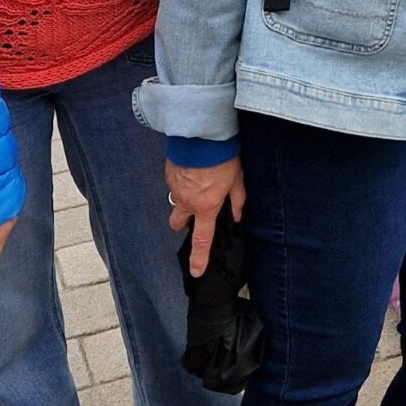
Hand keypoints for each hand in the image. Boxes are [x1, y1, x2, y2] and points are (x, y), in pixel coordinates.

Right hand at [167, 157, 243, 275]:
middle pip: (177, 223)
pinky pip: (174, 184)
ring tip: (199, 181)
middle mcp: (187, 202)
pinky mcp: (169, 175)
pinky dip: (182, 182)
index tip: (196, 271)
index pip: (202, 239)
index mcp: (206, 207)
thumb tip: (237, 216)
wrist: (201, 134)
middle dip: (182, 222)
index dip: (199, 258)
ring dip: (184, 198)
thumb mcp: (237, 179)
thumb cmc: (223, 157)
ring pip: (176, 201)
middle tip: (194, 212)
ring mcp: (175, 189)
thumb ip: (237, 200)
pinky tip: (193, 169)